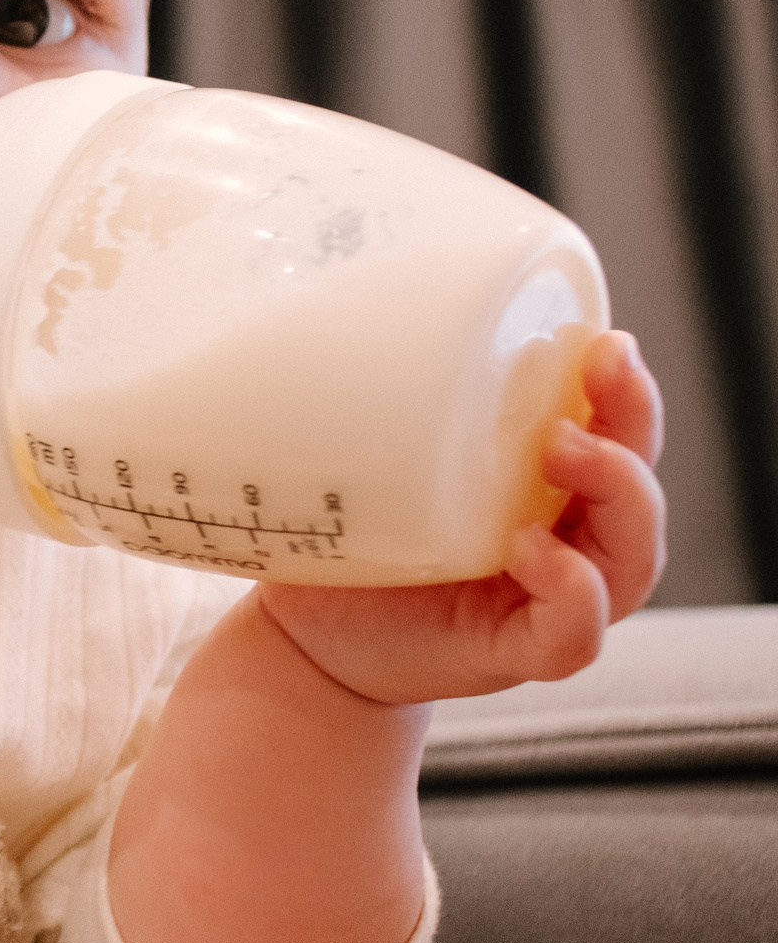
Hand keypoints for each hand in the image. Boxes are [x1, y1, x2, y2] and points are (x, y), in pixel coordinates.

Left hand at [258, 330, 665, 704]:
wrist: (303, 633)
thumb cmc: (345, 535)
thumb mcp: (364, 454)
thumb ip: (368, 395)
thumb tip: (325, 291)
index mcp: (540, 482)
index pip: (615, 431)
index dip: (625, 388)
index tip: (605, 339)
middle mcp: (562, 536)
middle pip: (638, 483)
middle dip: (632, 425)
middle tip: (596, 375)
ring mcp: (546, 597)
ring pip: (630, 559)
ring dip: (618, 497)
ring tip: (563, 450)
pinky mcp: (516, 651)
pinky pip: (575, 632)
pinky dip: (571, 593)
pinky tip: (534, 552)